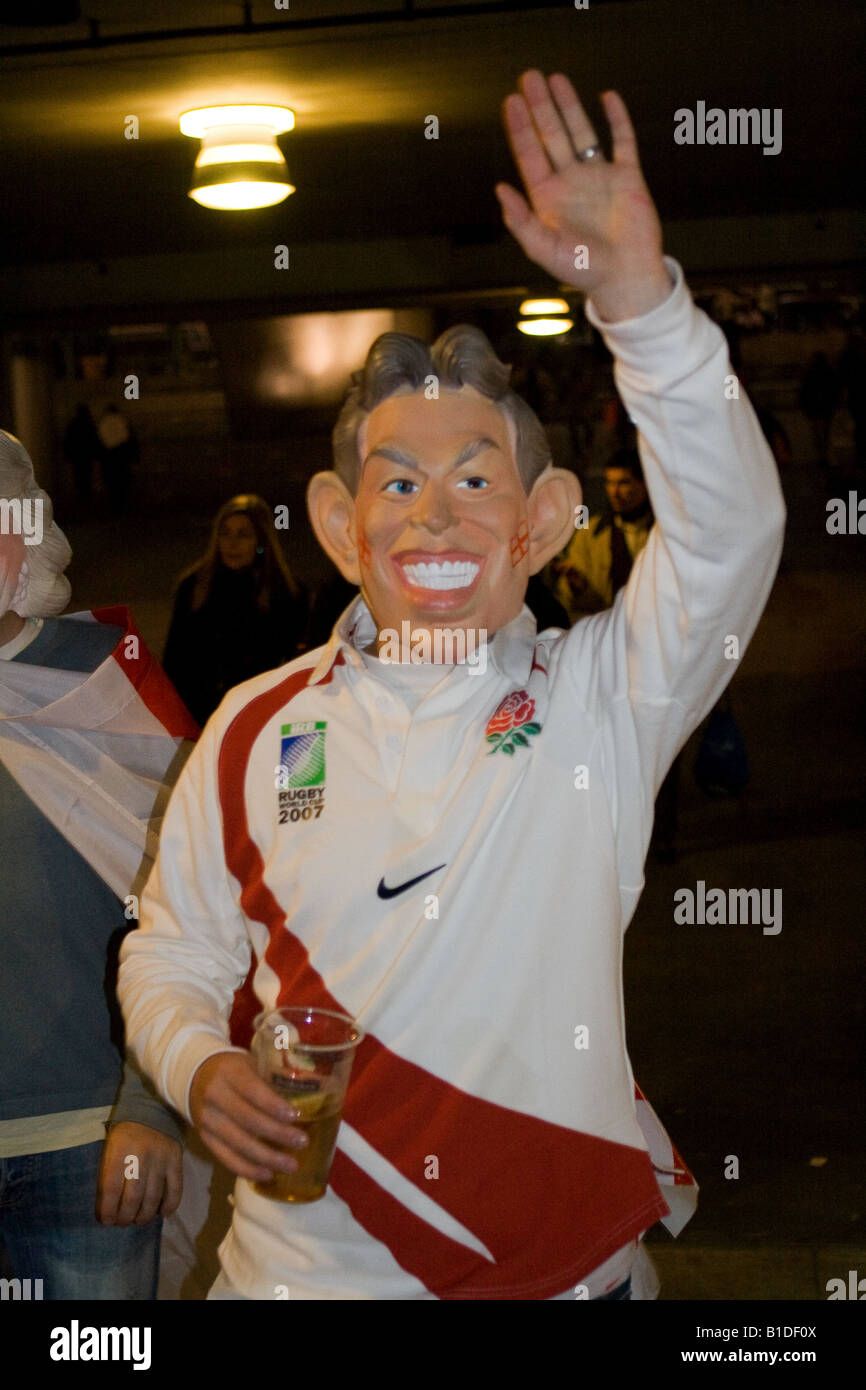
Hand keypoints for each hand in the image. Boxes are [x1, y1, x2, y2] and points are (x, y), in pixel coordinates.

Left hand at [96, 1122, 182, 1225]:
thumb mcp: (110, 1148)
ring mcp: (160, 1159)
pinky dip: (169, 1205)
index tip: (106, 1221)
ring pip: (153, 1197)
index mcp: (119, 1152)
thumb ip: (108, 1174)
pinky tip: (161, 1214)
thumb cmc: (125, 1135)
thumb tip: (108, 1207)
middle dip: (126, 1216)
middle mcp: (140, 1157)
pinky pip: (175, 1189)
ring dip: (144, 1215)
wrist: (152, 1111)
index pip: (112, 1189)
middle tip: (122, 1223)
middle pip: (133, 1197)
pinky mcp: (176, 1160)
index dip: (109, 1210)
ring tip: (138, 1221)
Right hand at [189, 1051, 307, 1181]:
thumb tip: (314, 1090)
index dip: (273, 1105)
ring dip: (266, 1157)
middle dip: (277, 1134)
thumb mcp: (251, 1063)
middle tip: (302, 1142)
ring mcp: (207, 1119)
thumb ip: (274, 1076)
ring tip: (291, 1165)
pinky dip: (247, 1169)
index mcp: (230, 1072)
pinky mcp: (205, 1138)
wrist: (196, 1076)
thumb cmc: (235, 1070)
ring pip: (237, 1143)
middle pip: (247, 1120)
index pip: (252, 1090)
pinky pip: (226, 1158)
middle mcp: (215, 1096)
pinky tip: (267, 1174)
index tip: (295, 1116)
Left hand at [496, 70, 669, 320]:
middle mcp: (571, 183)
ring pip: (581, 132)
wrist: (626, 279)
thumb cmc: (583, 271)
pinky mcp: (627, 177)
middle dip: (540, 107)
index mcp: (548, 199)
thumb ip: (521, 221)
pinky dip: (617, 119)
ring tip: (556, 79)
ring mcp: (599, 178)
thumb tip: (500, 189)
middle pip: (551, 136)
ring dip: (569, 106)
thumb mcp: (544, 249)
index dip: (519, 128)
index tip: (510, 101)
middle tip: (529, 77)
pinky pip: (622, 141)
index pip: (529, 155)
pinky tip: (607, 97)